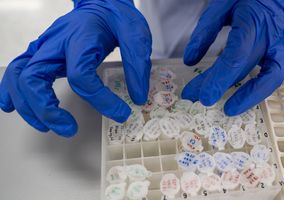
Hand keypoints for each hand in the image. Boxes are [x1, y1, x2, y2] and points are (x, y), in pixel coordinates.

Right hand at [0, 0, 151, 136]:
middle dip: (46, 109)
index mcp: (80, 39)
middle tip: (69, 129)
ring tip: (48, 126)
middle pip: (35, 78)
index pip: (80, 75)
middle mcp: (55, 43)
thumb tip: (137, 98)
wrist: (101, 3)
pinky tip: (13, 107)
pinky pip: (17, 71)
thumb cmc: (115, 18)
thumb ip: (137, 65)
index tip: (121, 112)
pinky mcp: (40, 53)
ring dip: (28, 106)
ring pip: (20, 77)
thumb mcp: (135, 35)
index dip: (100, 99)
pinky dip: (11, 91)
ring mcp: (44, 48)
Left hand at [182, 0, 283, 115]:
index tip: (202, 95)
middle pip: (249, 69)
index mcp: (251, 23)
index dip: (218, 78)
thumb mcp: (220, 6)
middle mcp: (270, 37)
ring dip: (254, 95)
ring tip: (232, 109)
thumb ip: (204, 32)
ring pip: (275, 75)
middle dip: (226, 88)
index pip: (235, 57)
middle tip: (205, 102)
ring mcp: (283, 45)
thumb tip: (190, 61)